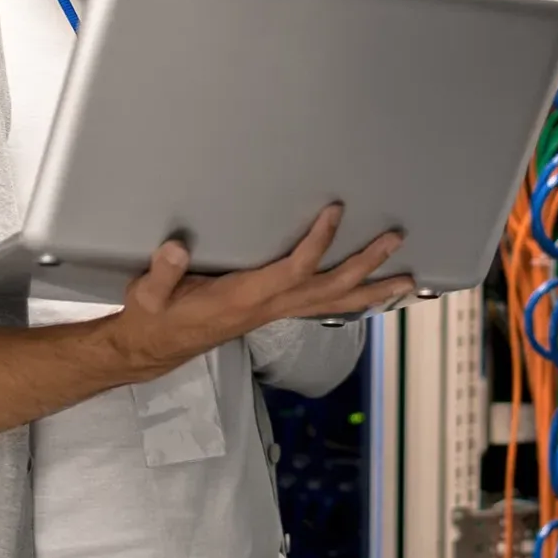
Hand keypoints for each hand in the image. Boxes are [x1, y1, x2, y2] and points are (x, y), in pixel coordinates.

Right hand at [109, 205, 415, 381]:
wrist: (154, 348)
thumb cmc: (154, 317)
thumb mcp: (148, 296)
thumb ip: (163, 274)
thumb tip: (175, 249)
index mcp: (245, 298)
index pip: (293, 270)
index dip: (317, 242)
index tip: (335, 210)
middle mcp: (269, 308)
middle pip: (330, 289)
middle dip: (366, 266)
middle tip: (396, 240)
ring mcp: (275, 313)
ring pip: (333, 303)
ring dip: (372, 289)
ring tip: (409, 279)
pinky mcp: (274, 312)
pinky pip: (323, 306)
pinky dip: (354, 300)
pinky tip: (374, 293)